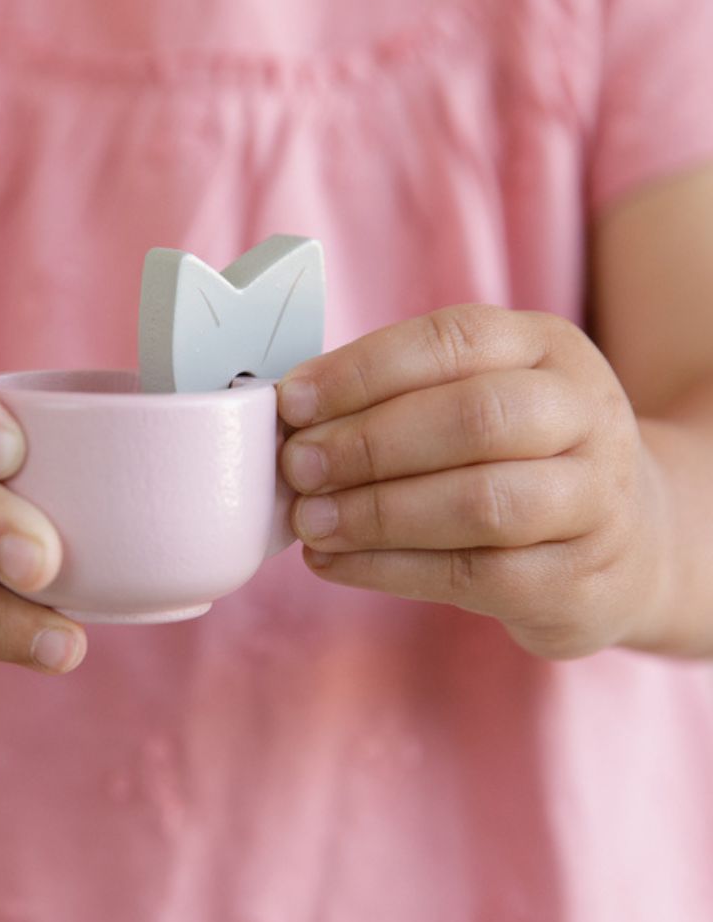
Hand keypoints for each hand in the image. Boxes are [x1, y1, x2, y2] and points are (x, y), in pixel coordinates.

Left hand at [277, 304, 668, 658]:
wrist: (629, 543)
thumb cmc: (518, 459)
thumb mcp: (476, 399)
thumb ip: (396, 397)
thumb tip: (293, 418)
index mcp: (547, 348)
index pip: (453, 340)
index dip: (363, 371)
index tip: (292, 402)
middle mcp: (585, 414)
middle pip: (473, 419)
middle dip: (368, 444)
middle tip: (298, 467)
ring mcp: (595, 500)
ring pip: (480, 503)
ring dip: (375, 513)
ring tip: (309, 522)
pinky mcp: (580, 580)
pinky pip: (474, 575)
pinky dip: (388, 569)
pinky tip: (334, 563)